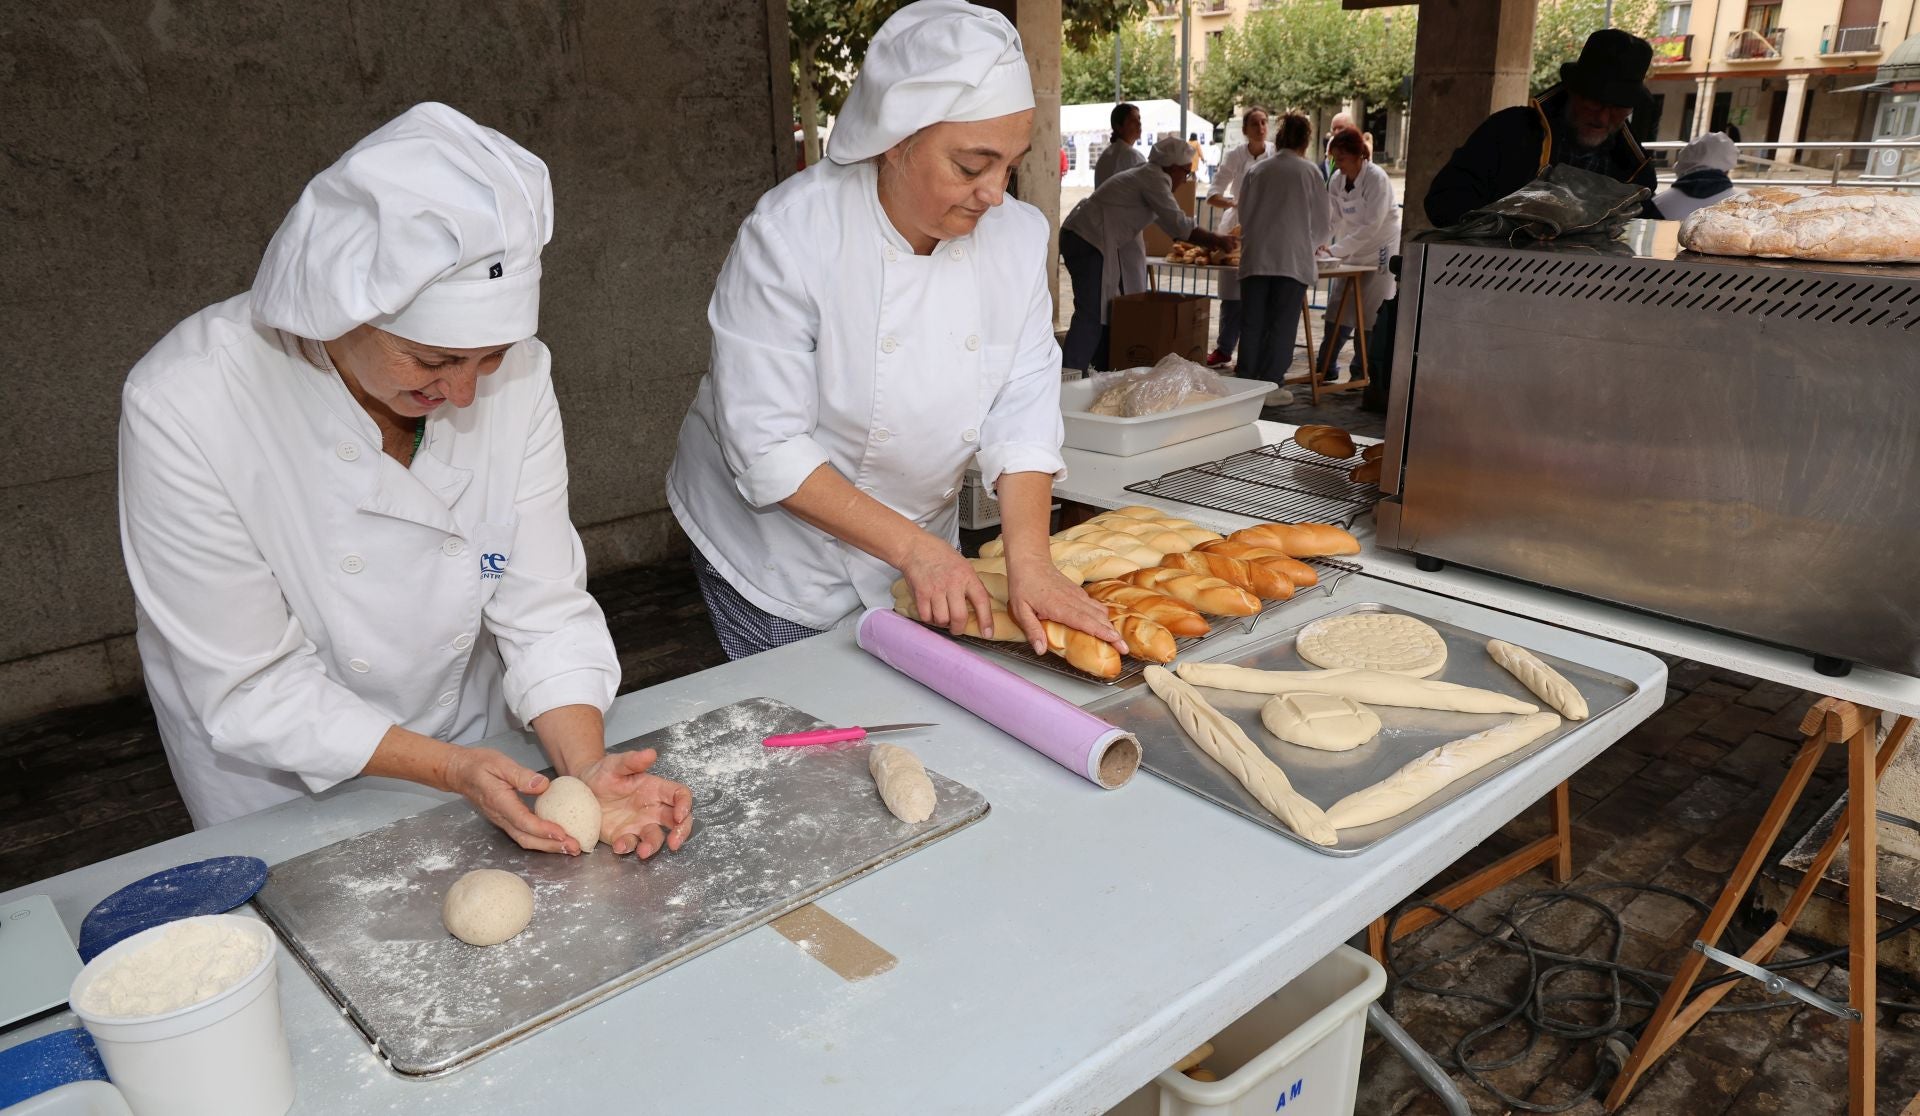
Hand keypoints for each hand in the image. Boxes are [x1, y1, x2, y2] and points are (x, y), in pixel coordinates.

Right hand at [445, 747, 576, 854]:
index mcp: (500, 802)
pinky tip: (556, 839)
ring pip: (526, 840)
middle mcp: (501, 816)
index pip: (523, 821)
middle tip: (574, 848)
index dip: (543, 829)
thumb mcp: (500, 763)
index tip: (562, 834)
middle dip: (551, 846)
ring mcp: (503, 821)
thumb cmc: (479, 765)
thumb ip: (521, 775)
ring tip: (570, 848)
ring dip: (548, 846)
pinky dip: (541, 840)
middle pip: (527, 838)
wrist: (459, 772)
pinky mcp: (506, 820)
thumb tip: (543, 785)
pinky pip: (524, 834)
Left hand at [578, 748, 694, 857]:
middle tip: (674, 843)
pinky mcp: (623, 836)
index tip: (679, 815)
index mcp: (655, 789)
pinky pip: (631, 844)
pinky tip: (619, 845)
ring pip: (656, 837)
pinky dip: (627, 847)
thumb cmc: (602, 774)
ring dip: (653, 846)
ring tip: (643, 852)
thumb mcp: (614, 764)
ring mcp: (639, 824)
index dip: (684, 805)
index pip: (679, 795)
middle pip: (677, 821)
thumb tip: (651, 753)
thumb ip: (632, 760)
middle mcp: (652, 809)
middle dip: (680, 832)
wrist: (580, 789)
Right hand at [897, 531, 995, 638]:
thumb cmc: (941, 555)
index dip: (986, 619)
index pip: (981, 601)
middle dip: (958, 628)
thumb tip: (978, 604)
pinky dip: (928, 619)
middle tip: (957, 628)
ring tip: (941, 616)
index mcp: (967, 576)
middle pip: (959, 616)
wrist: (915, 548)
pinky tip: (930, 612)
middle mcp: (953, 584)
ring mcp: (936, 589)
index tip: (988, 633)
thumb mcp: (963, 564)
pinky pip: (926, 616)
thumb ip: (970, 583)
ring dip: (942, 623)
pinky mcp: (920, 593)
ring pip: (942, 619)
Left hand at [1004, 553, 1125, 655]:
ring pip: (1099, 611)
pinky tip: (1105, 624)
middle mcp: (1073, 601)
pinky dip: (1103, 616)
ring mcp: (1078, 595)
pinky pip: (1095, 605)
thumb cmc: (1024, 586)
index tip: (1116, 642)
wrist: (1030, 562)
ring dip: (1110, 625)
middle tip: (1124, 648)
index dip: (1102, 633)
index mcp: (1060, 607)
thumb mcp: (1021, 611)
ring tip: (1118, 640)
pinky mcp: (1078, 592)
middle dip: (1113, 634)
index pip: (1086, 622)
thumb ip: (1032, 631)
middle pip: (1099, 619)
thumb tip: (1041, 650)